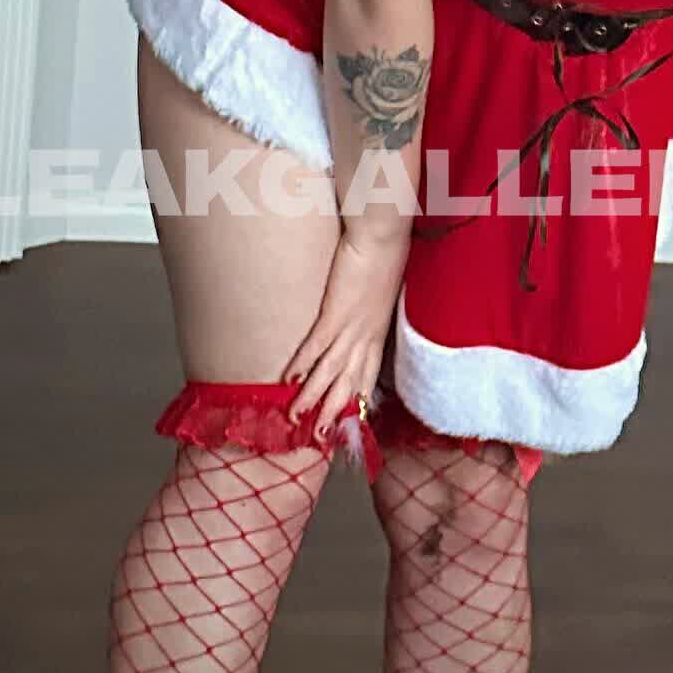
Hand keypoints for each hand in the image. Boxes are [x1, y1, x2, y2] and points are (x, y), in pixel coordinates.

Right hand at [282, 223, 407, 444]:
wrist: (385, 234)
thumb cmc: (383, 256)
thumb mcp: (379, 291)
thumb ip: (367, 308)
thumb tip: (355, 314)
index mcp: (377, 333)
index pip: (367, 376)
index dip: (356, 401)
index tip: (346, 421)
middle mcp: (367, 337)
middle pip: (349, 384)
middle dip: (333, 412)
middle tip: (319, 438)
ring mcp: (352, 327)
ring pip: (330, 373)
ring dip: (312, 398)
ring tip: (296, 419)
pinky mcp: (337, 312)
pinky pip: (316, 346)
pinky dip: (301, 365)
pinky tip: (288, 380)